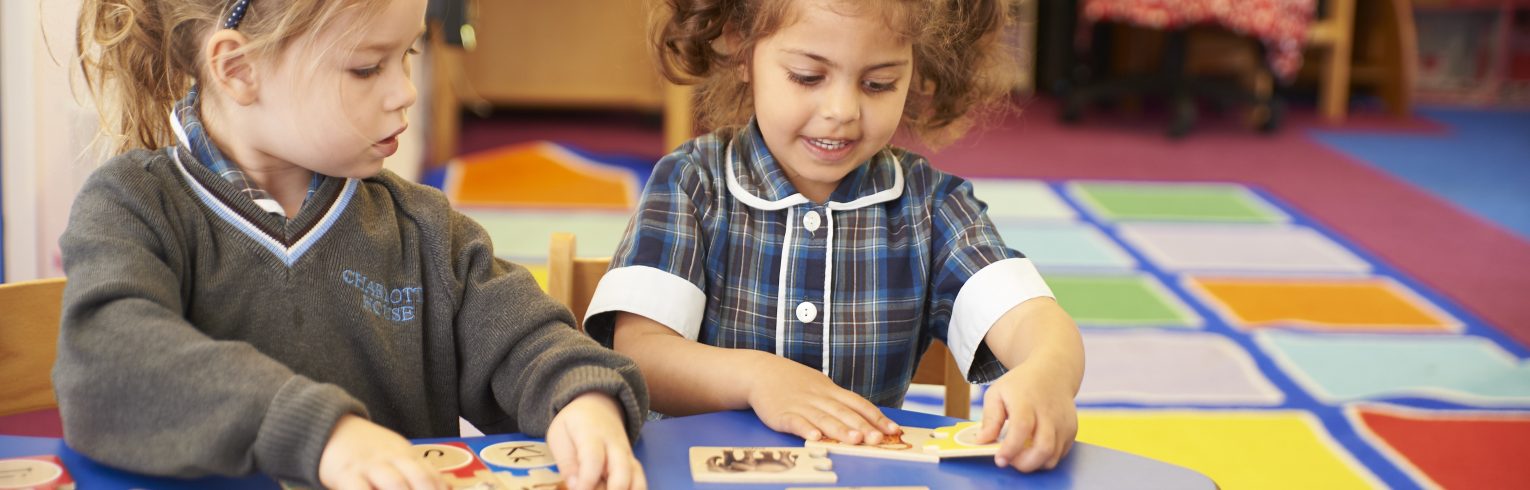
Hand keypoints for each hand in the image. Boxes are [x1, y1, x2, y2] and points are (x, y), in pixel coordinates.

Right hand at [318, 414, 444, 489]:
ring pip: (394, 484)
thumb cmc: (368, 450)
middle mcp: (392, 459)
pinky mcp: (346, 475)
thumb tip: (447, 487)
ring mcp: (370, 466)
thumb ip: (419, 472)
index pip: (433, 477)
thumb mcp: (396, 454)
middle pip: (419, 479)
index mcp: (407, 455)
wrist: (331, 428)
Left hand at [546, 392, 645, 489]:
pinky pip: (639, 482)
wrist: (599, 405)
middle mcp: (615, 446)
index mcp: (592, 434)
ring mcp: (628, 456)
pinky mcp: (634, 465)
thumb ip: (567, 463)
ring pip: (637, 479)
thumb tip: (575, 487)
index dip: (587, 481)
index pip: (594, 459)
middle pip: (622, 472)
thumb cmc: (574, 423)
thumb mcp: (559, 435)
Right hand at [746, 354, 899, 444]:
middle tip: (878, 439)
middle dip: (863, 427)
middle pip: (844, 412)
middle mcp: (819, 397)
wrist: (761, 371)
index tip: (893, 429)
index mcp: (831, 390)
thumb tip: (865, 417)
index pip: (858, 404)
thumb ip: (840, 402)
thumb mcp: (820, 386)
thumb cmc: (794, 382)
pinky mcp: (782, 414)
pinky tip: (815, 437)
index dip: (876, 417)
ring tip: (855, 440)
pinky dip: (805, 429)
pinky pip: (795, 422)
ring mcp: (801, 405)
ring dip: (840, 429)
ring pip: (824, 418)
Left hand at [974, 360, 1078, 471]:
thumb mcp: (997, 393)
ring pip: (1053, 456)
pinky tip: (1033, 448)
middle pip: (1043, 448)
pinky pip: (1060, 454)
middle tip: (1010, 461)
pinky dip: (1045, 458)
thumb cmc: (1021, 384)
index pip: (1021, 428)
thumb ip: (990, 418)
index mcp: (1026, 401)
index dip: (1011, 448)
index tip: (1000, 459)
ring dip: (1035, 464)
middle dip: (1025, 464)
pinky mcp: (1071, 430)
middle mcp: (1048, 413)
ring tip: (1020, 455)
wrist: (1053, 372)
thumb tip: (982, 441)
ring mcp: (1063, 422)